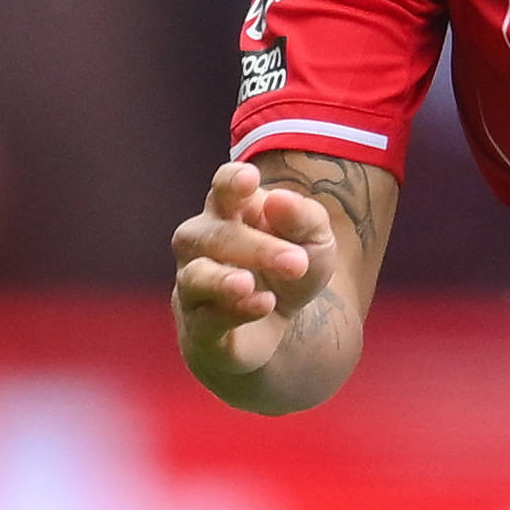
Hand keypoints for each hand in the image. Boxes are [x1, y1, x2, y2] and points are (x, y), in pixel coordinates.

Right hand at [171, 157, 341, 385]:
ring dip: (222, 280)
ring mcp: (194, 288)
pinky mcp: (200, 329)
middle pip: (216, 235)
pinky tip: (261, 305)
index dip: (232, 182)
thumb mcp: (315, 242)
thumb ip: (304, 217)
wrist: (279, 330)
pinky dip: (231, 312)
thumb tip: (278, 199)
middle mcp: (201, 245)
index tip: (249, 180)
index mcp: (230, 212)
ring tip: (247, 283)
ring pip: (196, 277)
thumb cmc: (289, 270)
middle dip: (257, 247)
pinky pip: (205, 319)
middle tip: (297, 262)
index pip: (223, 188)